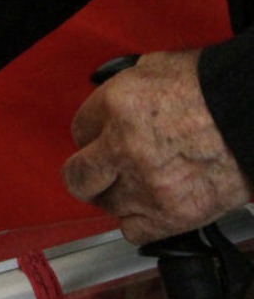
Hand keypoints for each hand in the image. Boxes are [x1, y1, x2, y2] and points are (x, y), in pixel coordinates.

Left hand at [62, 50, 251, 244]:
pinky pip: (133, 231)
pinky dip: (140, 221)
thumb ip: (126, 90)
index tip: (100, 140)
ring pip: (106, 204)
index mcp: (119, 105)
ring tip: (141, 183)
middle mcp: (125, 148)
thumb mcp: (161, 67)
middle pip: (77, 177)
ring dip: (118, 196)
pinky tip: (151, 205)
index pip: (78, 130)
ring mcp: (146, 185)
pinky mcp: (171, 214)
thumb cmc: (221, 86)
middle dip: (87, 174)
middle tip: (102, 171)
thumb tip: (111, 106)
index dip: (91, 135)